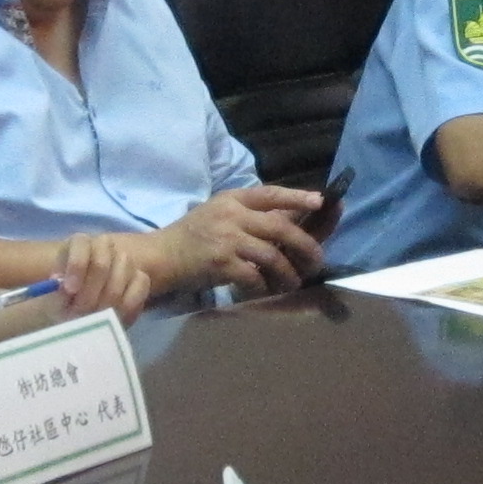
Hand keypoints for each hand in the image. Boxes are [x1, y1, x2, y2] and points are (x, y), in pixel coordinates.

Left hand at [50, 234, 154, 324]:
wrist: (81, 316)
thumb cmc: (63, 304)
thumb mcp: (53, 300)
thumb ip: (58, 294)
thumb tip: (67, 289)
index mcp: (77, 245)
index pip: (81, 243)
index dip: (76, 265)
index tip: (69, 291)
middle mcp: (102, 247)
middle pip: (102, 262)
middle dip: (91, 291)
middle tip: (81, 313)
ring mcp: (123, 260)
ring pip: (123, 268)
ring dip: (109, 298)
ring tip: (96, 317)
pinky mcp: (139, 277)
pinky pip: (141, 282)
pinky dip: (129, 302)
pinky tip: (116, 317)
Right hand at [201, 185, 328, 292]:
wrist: (162, 256)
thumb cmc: (192, 235)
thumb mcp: (219, 213)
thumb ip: (249, 215)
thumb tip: (289, 221)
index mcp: (233, 199)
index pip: (271, 194)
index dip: (297, 197)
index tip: (321, 201)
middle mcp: (232, 215)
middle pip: (281, 228)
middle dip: (305, 245)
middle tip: (317, 260)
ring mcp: (227, 239)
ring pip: (272, 256)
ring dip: (289, 273)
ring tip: (294, 282)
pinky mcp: (221, 263)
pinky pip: (254, 276)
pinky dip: (264, 285)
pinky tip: (266, 289)